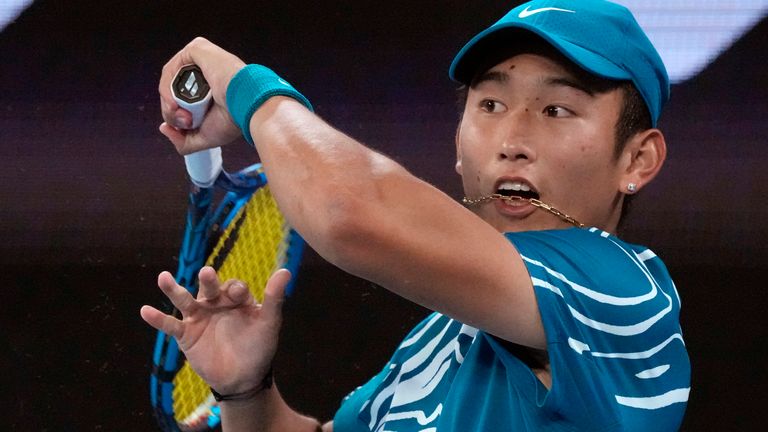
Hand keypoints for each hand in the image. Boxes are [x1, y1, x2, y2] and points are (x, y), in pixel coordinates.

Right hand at [140, 266, 289, 393]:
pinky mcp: (186, 335)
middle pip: (209, 288)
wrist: (244, 378)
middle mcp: (216, 303)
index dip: (236, 290)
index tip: (238, 295)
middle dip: (208, 281)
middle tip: (206, 273)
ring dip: (174, 289)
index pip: (234, 287)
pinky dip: (158, 319)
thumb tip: (286, 271)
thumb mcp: (268, 323)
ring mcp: (199, 318)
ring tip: (163, 277)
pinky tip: (145, 310)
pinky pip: (170, 325)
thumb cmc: (258, 348)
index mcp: (236, 299)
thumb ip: (274, 298)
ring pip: (185, 300)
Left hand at [158, 37, 245, 153]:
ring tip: (182, 115)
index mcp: (210, 90)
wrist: (246, 104)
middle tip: (186, 122)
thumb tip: (164, 129)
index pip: (182, 101)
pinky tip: (174, 101)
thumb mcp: (205, 136)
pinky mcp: (197, 49)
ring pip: (170, 81)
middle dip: (172, 112)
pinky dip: (167, 87)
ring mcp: (201, 60)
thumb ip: (184, 141)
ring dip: (168, 103)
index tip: (184, 128)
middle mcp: (205, 73)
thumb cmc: (233, 119)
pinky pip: (172, 68)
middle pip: (173, 92)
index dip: (176, 116)